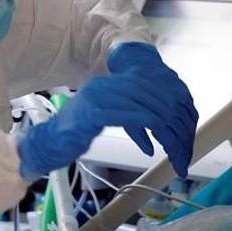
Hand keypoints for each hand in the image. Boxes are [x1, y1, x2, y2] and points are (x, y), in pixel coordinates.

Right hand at [16, 42, 196, 180]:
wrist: (47, 145)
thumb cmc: (76, 135)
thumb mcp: (107, 117)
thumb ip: (130, 112)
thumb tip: (159, 119)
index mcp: (109, 82)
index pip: (149, 86)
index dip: (170, 104)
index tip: (184, 124)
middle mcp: (104, 84)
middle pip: (151, 94)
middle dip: (172, 119)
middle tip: (183, 141)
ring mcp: (97, 97)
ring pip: (144, 106)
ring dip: (163, 129)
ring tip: (172, 148)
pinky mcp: (93, 114)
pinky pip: (128, 117)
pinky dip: (144, 132)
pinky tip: (149, 148)